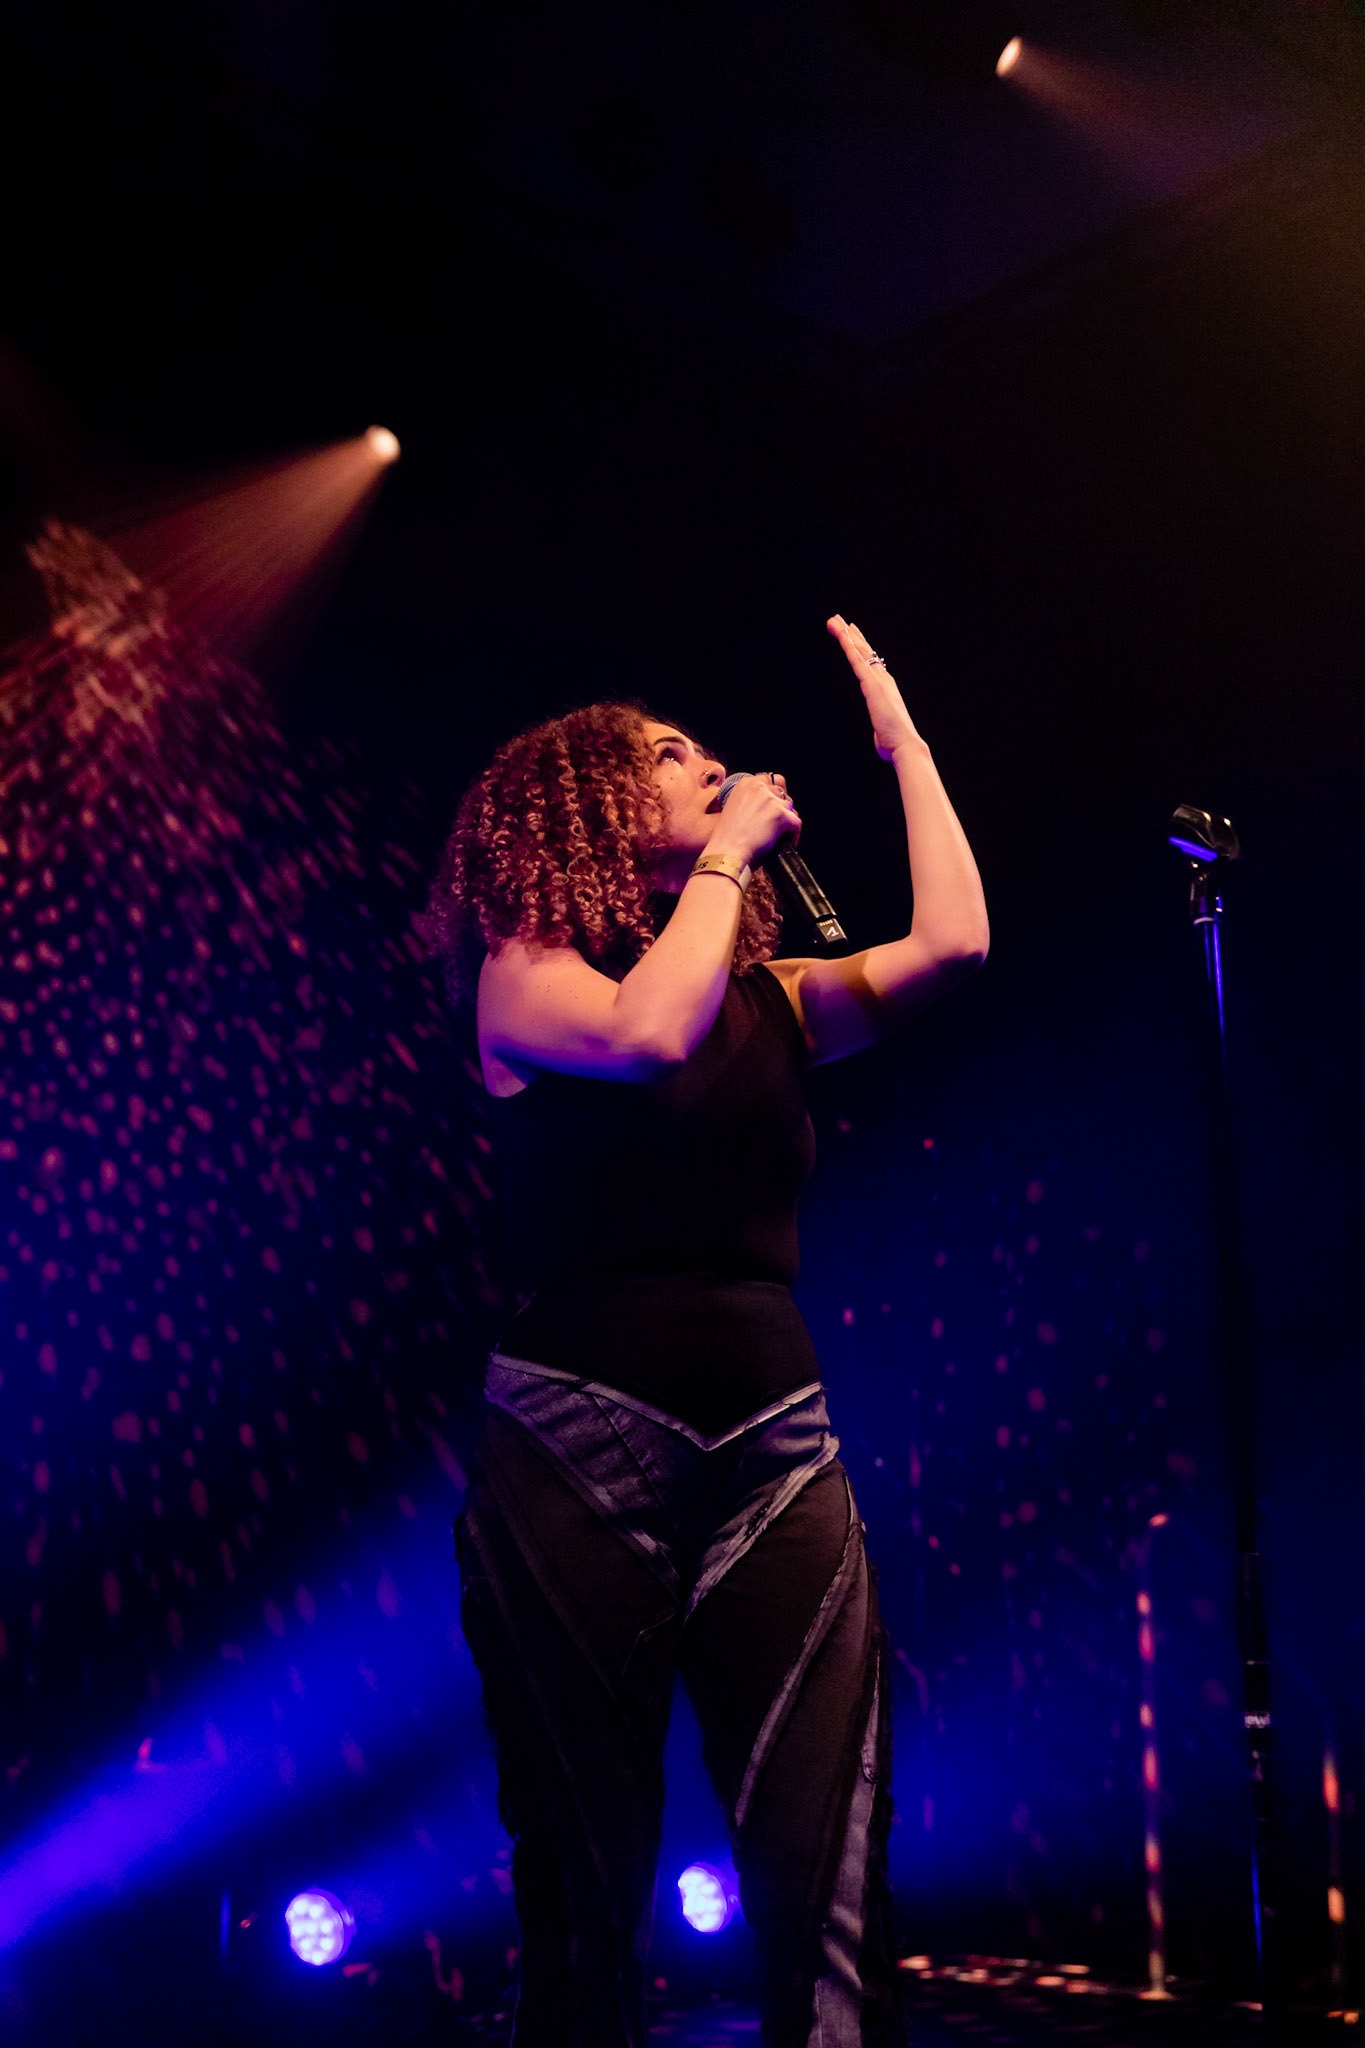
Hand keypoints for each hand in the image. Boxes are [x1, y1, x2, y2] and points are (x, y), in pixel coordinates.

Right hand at [703, 771, 800, 867]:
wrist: (727, 853)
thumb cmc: (727, 838)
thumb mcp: (734, 808)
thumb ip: (751, 801)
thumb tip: (769, 806)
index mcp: (746, 784)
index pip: (771, 780)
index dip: (775, 795)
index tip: (774, 808)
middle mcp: (759, 787)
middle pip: (784, 794)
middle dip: (783, 809)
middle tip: (776, 825)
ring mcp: (771, 800)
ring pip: (791, 810)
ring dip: (787, 823)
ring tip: (778, 837)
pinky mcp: (781, 815)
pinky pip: (796, 824)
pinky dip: (793, 836)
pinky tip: (782, 845)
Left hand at [826, 614, 921, 761]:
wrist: (905, 744)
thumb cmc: (894, 742)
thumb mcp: (884, 730)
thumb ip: (881, 728)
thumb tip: (882, 737)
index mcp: (885, 689)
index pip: (871, 663)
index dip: (861, 647)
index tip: (853, 634)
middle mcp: (883, 679)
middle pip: (865, 651)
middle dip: (851, 635)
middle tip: (839, 620)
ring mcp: (878, 680)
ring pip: (859, 650)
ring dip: (846, 634)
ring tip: (834, 620)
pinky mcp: (871, 684)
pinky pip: (856, 659)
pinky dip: (848, 645)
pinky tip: (840, 634)